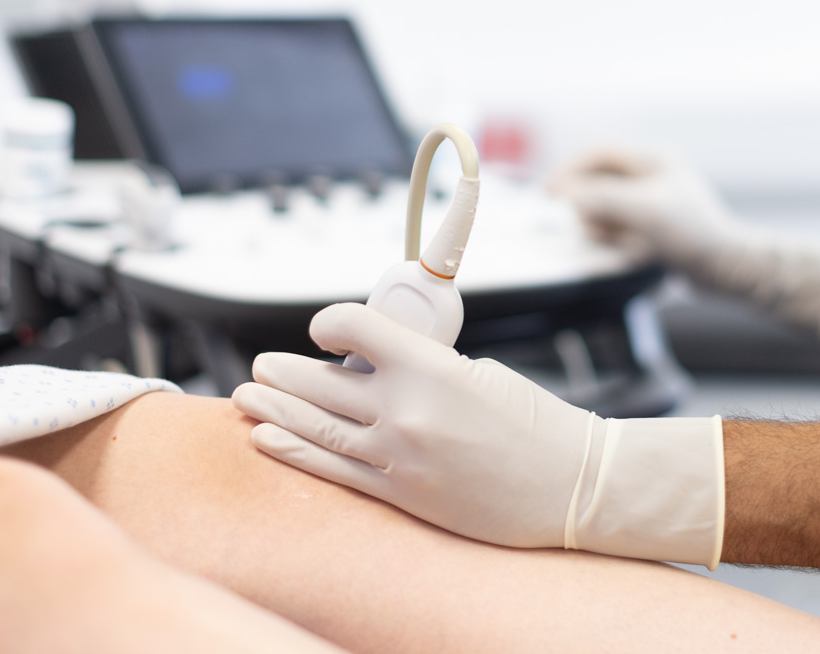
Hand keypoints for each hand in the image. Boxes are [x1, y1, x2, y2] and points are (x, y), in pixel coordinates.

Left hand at [232, 302, 723, 566]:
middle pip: (322, 382)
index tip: (325, 329)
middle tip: (261, 364)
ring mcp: (399, 457)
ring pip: (317, 426)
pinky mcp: (402, 494)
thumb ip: (423, 365)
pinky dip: (294, 452)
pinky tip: (266, 438)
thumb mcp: (479, 371)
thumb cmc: (534, 422)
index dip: (330, 324)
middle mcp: (406, 411)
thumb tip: (378, 365)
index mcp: (432, 366)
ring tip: (246, 394)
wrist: (572, 486)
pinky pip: (333, 470)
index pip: (354, 329)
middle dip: (285, 370)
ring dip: (276, 409)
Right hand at [550, 147, 819, 335]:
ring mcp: (649, 198)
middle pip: (595, 181)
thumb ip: (600, 197)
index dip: (568, 170)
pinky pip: (617, 227)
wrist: (728, 269)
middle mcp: (649, 172)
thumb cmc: (693, 234)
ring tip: (628, 244)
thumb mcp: (644, 210)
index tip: (548, 196)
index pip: (595, 151)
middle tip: (595, 228)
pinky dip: (619, 241)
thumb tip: (565, 194)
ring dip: (607, 228)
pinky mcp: (650, 223)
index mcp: (652, 156)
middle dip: (591, 207)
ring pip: (603, 208)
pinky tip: (638, 252)